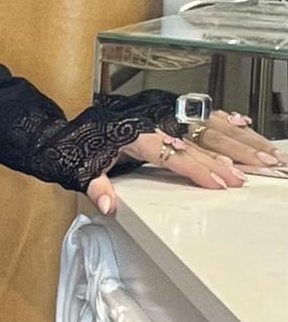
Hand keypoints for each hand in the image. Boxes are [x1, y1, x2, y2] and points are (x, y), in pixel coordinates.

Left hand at [86, 109, 282, 216]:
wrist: (61, 132)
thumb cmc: (72, 151)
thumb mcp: (80, 171)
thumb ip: (97, 187)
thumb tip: (107, 206)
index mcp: (133, 134)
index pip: (173, 153)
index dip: (197, 168)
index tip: (218, 182)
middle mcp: (151, 121)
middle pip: (196, 139)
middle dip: (227, 157)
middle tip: (248, 175)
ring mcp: (160, 116)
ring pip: (206, 125)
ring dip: (236, 140)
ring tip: (261, 154)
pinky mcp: (164, 116)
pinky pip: (202, 118)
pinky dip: (227, 123)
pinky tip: (247, 129)